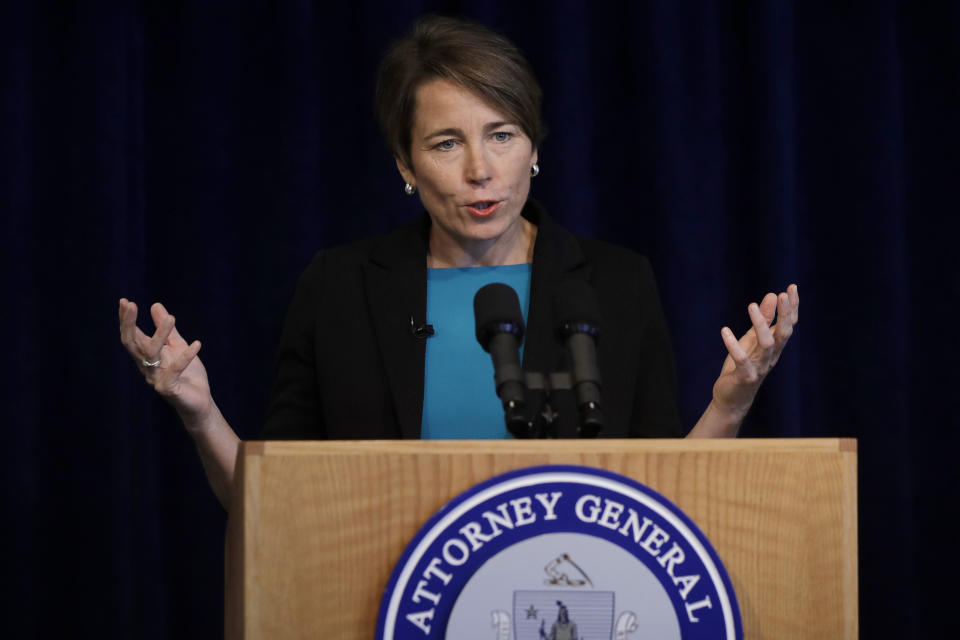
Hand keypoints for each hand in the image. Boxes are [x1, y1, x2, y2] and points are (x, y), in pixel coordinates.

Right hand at [118, 299, 212, 429]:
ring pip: (151, 354)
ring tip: (172, 318)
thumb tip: (156, 305)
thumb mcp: (178, 346)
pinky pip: (174, 370)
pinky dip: (185, 357)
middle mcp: (147, 367)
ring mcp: (156, 378)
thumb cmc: (189, 375)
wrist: (201, 402)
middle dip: (129, 324)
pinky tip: (197, 344)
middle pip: (132, 344)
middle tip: (131, 305)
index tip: (124, 301)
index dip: (126, 320)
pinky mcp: (168, 389)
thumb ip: (167, 329)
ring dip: (160, 334)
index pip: (132, 336)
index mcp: (147, 357)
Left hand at [712, 284, 798, 421]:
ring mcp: (760, 367)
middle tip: (782, 294)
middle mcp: (772, 356)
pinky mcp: (746, 377)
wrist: (731, 398)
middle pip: (784, 333)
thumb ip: (763, 320)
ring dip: (761, 325)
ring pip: (767, 345)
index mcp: (775, 347)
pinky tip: (724, 330)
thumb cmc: (743, 366)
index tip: (792, 287)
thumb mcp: (751, 339)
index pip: (789, 325)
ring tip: (751, 305)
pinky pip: (742, 360)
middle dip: (785, 314)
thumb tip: (772, 295)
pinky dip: (733, 345)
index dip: (792, 307)